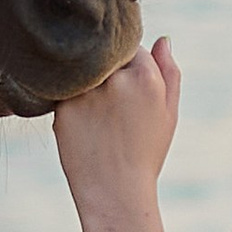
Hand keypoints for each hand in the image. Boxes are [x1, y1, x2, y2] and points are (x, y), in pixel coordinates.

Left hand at [52, 38, 180, 219]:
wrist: (116, 192)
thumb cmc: (145, 153)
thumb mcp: (168, 114)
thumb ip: (169, 73)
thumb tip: (162, 39)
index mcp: (146, 78)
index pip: (131, 46)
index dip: (129, 65)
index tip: (127, 87)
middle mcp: (116, 80)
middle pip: (104, 53)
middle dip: (106, 69)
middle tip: (110, 102)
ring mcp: (86, 92)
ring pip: (81, 69)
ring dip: (86, 82)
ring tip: (97, 117)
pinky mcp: (63, 107)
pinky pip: (64, 90)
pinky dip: (70, 101)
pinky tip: (83, 126)